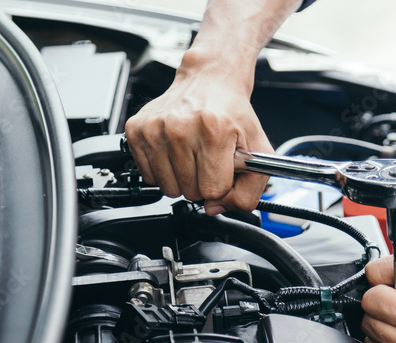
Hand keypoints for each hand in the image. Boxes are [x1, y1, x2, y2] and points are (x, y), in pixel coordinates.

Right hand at [124, 52, 271, 214]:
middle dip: (203, 182)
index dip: (223, 185)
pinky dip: (165, 170)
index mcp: (213, 130)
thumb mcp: (259, 152)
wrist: (210, 80)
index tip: (224, 168)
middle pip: (191, 192)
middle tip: (209, 158)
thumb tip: (215, 208)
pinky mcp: (136, 130)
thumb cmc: (233, 114)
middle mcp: (180, 127)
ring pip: (169, 188)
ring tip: (193, 154)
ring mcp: (155, 128)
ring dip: (183, 178)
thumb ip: (249, 191)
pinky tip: (176, 151)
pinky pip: (150, 176)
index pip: (214, 190)